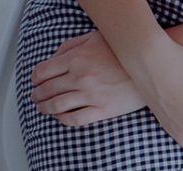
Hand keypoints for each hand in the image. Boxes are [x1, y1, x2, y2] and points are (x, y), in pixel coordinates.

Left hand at [32, 32, 148, 125]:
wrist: (147, 64)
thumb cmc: (121, 50)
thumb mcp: (93, 38)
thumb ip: (71, 45)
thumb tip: (54, 57)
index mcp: (75, 58)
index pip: (43, 71)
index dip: (35, 78)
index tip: (34, 82)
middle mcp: (80, 77)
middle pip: (47, 89)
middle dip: (37, 94)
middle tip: (35, 97)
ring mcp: (90, 95)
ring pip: (57, 106)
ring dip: (45, 108)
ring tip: (42, 108)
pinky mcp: (102, 110)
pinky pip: (75, 119)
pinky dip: (62, 119)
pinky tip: (59, 117)